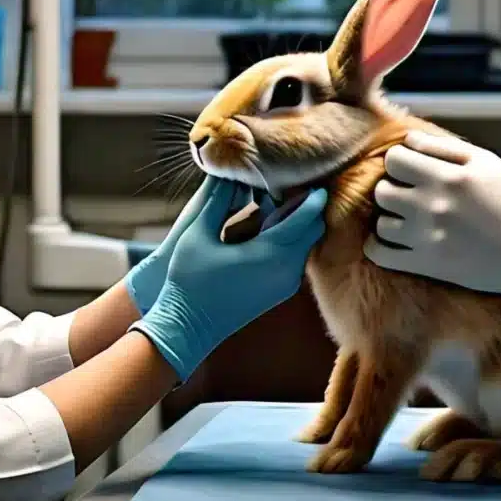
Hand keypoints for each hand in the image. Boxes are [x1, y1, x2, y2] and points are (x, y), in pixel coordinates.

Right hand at [130, 177, 327, 381]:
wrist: (187, 328)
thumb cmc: (188, 280)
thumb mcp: (198, 234)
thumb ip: (216, 200)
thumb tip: (229, 173)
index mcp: (269, 254)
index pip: (305, 218)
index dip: (311, 196)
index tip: (312, 176)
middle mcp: (285, 270)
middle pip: (313, 230)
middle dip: (306, 207)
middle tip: (286, 186)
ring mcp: (285, 284)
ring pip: (306, 244)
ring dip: (297, 223)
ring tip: (273, 203)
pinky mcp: (280, 291)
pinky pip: (296, 257)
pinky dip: (289, 239)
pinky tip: (266, 228)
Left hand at [363, 131, 500, 304]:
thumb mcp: (486, 162)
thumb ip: (443, 147)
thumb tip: (407, 140)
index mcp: (447, 177)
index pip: (394, 159)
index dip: (399, 162)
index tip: (411, 170)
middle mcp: (432, 206)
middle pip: (382, 190)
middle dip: (393, 189)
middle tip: (410, 196)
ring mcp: (427, 237)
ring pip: (381, 223)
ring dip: (391, 219)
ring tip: (409, 221)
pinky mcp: (427, 265)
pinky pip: (380, 254)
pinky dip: (379, 247)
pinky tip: (394, 242)